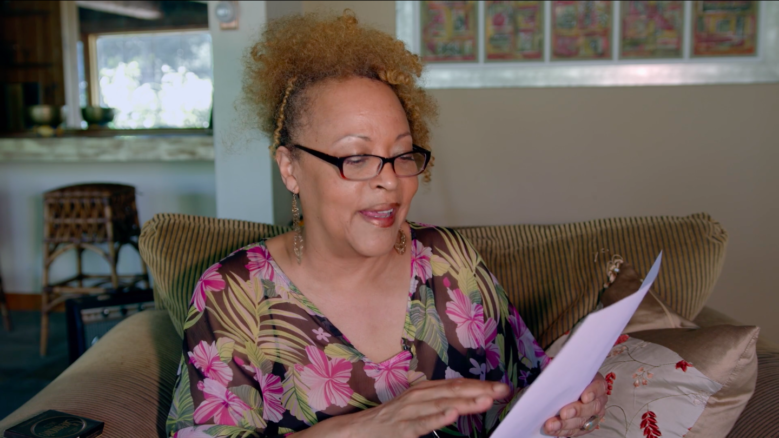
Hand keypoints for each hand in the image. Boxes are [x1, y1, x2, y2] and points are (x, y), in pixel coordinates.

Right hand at [298, 378, 509, 437]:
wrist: (355, 432)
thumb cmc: (388, 423)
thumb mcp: (416, 410)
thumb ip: (437, 405)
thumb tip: (464, 403)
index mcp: (423, 391)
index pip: (456, 385)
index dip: (479, 385)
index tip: (502, 387)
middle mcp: (417, 396)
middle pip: (453, 390)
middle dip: (479, 390)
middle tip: (503, 390)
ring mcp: (408, 412)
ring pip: (440, 404)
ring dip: (464, 401)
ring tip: (485, 399)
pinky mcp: (400, 428)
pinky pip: (421, 423)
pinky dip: (436, 417)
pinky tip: (451, 414)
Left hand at [543, 373, 607, 436]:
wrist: (562, 387)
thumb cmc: (565, 376)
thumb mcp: (564, 369)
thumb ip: (562, 370)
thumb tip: (550, 369)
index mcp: (596, 382)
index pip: (599, 387)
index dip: (593, 392)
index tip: (584, 397)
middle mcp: (598, 400)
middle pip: (592, 407)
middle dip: (577, 411)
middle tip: (563, 413)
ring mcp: (592, 415)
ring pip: (582, 421)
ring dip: (565, 425)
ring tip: (551, 425)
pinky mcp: (584, 426)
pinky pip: (575, 431)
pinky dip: (562, 431)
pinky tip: (552, 430)